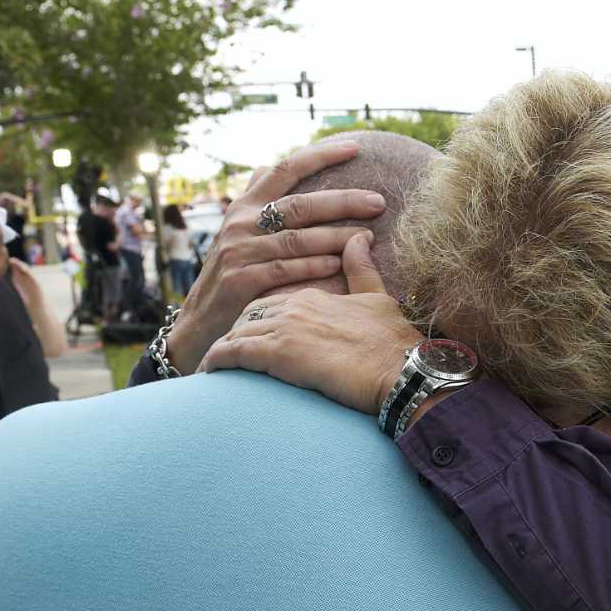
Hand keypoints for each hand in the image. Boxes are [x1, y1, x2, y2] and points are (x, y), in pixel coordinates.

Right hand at [165, 139, 385, 371]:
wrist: (200, 320)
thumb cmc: (231, 271)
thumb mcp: (236, 231)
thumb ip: (254, 199)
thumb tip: (268, 166)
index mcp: (245, 205)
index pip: (285, 169)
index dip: (320, 156)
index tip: (355, 147)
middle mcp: (240, 222)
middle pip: (300, 205)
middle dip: (343, 201)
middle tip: (378, 202)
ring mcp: (239, 251)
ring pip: (297, 239)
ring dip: (336, 237)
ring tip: (368, 237)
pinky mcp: (241, 280)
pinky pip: (286, 269)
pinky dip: (314, 265)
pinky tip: (339, 263)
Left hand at [199, 232, 419, 413]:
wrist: (401, 370)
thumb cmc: (393, 342)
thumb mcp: (377, 299)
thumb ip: (362, 270)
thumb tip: (360, 239)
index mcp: (314, 294)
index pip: (273, 296)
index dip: (259, 309)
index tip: (250, 324)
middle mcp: (294, 305)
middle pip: (250, 311)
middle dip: (234, 327)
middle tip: (221, 343)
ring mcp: (285, 327)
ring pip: (238, 331)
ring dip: (222, 347)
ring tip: (210, 362)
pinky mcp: (279, 352)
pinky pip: (234, 353)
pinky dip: (218, 360)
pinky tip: (209, 371)